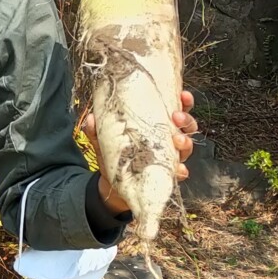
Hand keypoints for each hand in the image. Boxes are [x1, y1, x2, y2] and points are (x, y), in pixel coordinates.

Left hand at [80, 90, 197, 216]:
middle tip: (176, 117)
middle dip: (186, 119)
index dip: (184, 101)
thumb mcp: (105, 140)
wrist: (113, 184)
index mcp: (158, 124)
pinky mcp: (167, 175)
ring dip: (186, 142)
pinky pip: (180, 173)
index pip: (176, 109)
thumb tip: (90, 117)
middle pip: (187, 126)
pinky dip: (181, 171)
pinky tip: (178, 169)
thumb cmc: (115, 154)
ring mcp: (170, 158)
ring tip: (177, 140)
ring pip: (187, 147)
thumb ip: (98, 130)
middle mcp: (168, 140)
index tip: (184, 94)